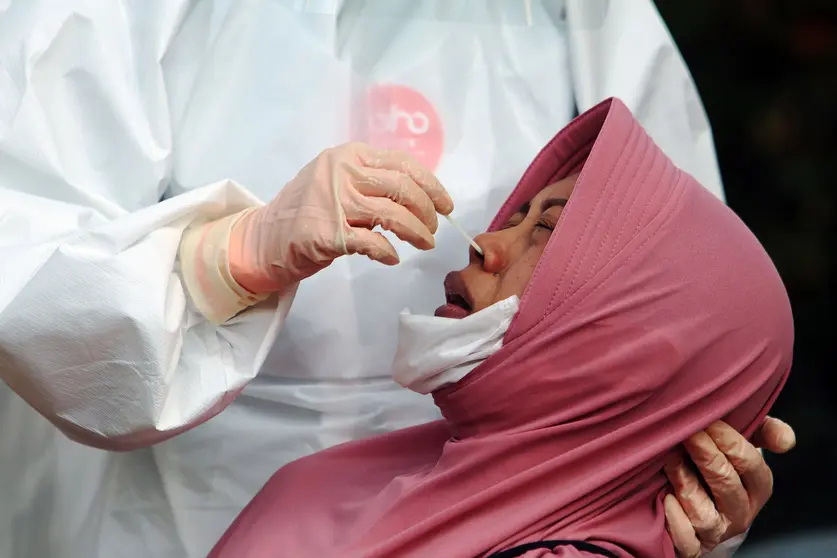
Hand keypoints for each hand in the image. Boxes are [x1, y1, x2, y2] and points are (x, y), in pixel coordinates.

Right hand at [228, 143, 453, 293]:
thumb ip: (371, 179)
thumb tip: (419, 194)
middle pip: (403, 189)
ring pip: (394, 215)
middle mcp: (343, 172)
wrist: (264, 237)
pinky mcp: (328, 233)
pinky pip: (373, 243)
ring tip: (424, 243)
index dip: (432, 186)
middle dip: (427, 212)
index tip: (445, 205)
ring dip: (417, 232)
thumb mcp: (337, 179)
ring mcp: (334, 202)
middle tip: (434, 229)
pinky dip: (388, 252)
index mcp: (350, 155)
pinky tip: (392, 257)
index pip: (404, 165)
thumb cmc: (306, 210)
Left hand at [664, 417, 795, 556]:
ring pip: (704, 513)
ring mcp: (715, 532)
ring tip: (671, 459)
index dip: (730, 442)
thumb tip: (785, 440)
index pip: (751, 465)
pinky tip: (666, 497)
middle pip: (727, 484)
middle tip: (690, 433)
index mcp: (756, 488)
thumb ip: (766, 432)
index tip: (710, 421)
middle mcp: (739, 513)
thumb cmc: (719, 464)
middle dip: (707, 455)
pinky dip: (675, 519)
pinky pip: (686, 538)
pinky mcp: (692, 545)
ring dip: (686, 483)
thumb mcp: (744, 443)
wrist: (695, 503)